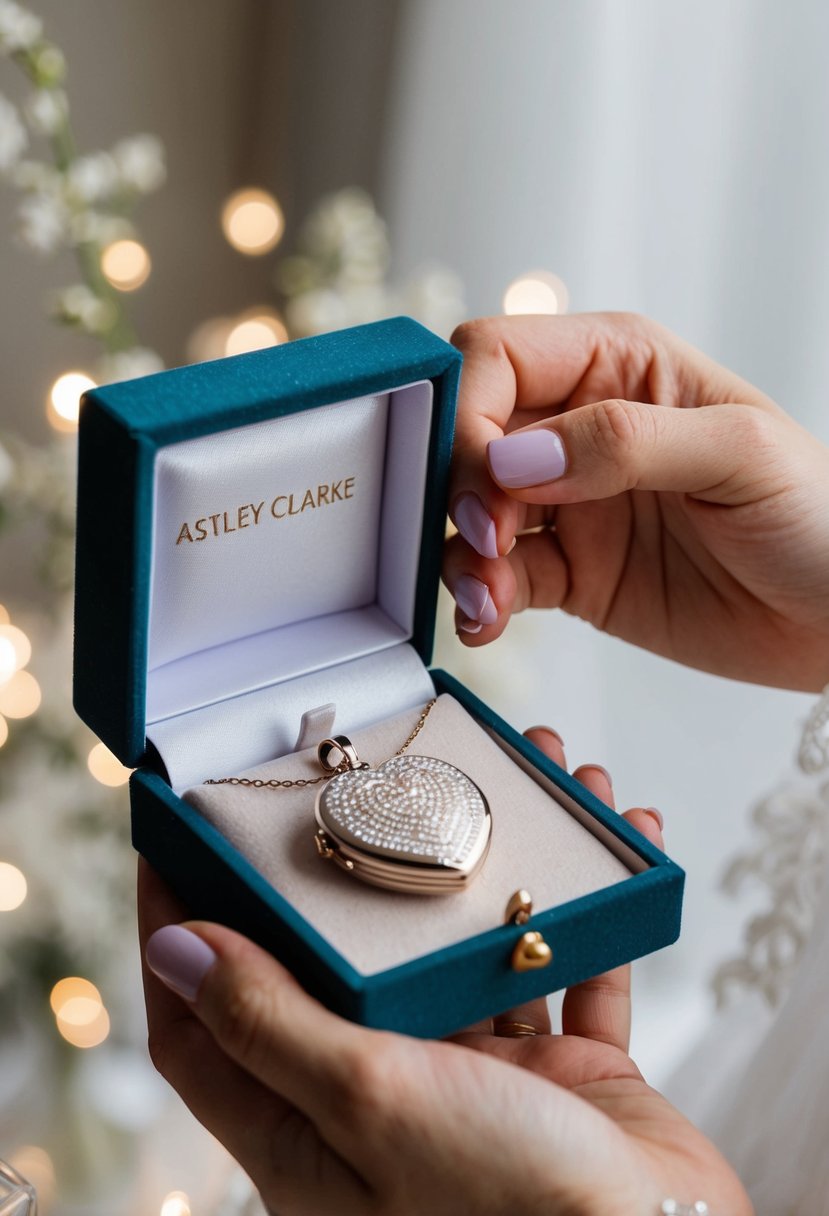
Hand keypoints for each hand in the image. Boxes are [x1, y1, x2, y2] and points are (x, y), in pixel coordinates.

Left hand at [140, 729, 750, 1215]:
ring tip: (535, 772)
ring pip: (465, 944)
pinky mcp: (561, 1071)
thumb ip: (270, 1023)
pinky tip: (618, 831)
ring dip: (500, 860)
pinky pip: (569, 958)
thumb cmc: (507, 1209)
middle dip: (368, 857)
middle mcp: (388, 1095)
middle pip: (348, 958)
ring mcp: (478, 1079)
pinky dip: (592, 899)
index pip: (209, 1024)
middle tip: (376, 774)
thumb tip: (175, 949)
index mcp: (315, 1127)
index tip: (176, 843)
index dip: (182, 934)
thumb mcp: (370, 1100)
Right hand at [443, 313, 828, 691]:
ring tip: (489, 598)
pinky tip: (488, 622)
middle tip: (491, 540)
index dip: (472, 410)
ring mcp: (572, 505)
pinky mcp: (572, 574)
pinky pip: (498, 579)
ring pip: (473, 513)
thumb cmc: (819, 515)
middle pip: (470, 436)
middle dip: (459, 489)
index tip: (489, 477)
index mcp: (619, 366)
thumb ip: (626, 441)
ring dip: (462, 553)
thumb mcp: (740, 453)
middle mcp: (580, 428)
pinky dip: (479, 600)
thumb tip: (515, 459)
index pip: (499, 357)